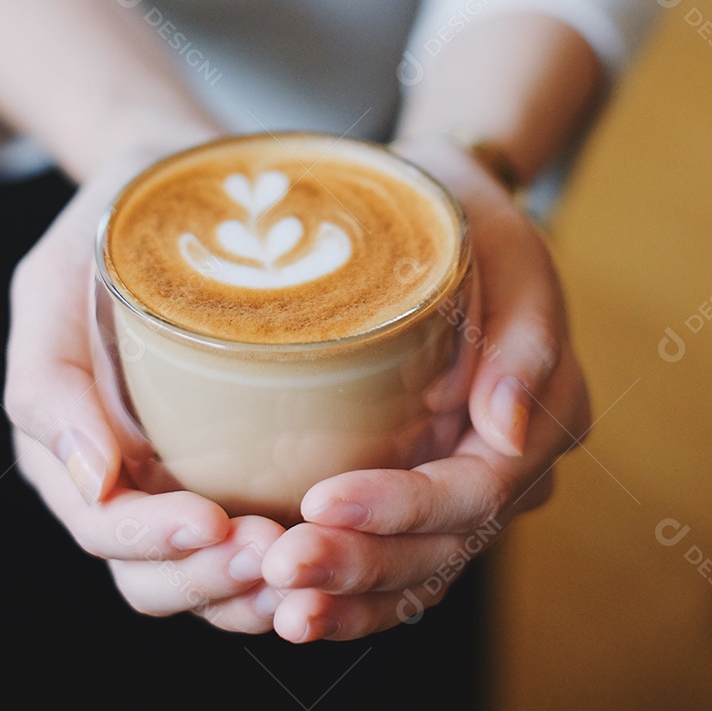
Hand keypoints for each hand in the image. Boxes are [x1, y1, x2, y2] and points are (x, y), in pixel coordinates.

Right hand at [3, 148, 284, 630]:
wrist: (172, 185)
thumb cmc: (106, 232)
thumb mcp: (51, 285)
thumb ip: (46, 382)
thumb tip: (90, 480)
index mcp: (67, 446)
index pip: (103, 525)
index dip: (153, 540)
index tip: (214, 520)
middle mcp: (122, 476)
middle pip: (155, 572)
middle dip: (209, 578)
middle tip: (274, 555)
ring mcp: (178, 474)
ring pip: (204, 573)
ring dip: (249, 586)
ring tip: (304, 564)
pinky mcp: (230, 460)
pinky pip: (248, 535)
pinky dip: (279, 563)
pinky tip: (325, 550)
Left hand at [260, 135, 591, 641]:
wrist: (437, 213)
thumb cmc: (471, 226)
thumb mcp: (510, 258)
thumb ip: (524, 344)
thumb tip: (506, 430)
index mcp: (541, 422)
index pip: (475, 492)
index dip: (401, 508)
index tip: (322, 501)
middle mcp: (504, 470)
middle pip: (440, 548)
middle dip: (360, 565)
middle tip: (282, 567)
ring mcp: (456, 486)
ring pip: (414, 572)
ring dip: (348, 598)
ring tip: (280, 607)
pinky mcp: (412, 487)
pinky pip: (390, 561)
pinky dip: (347, 593)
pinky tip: (290, 607)